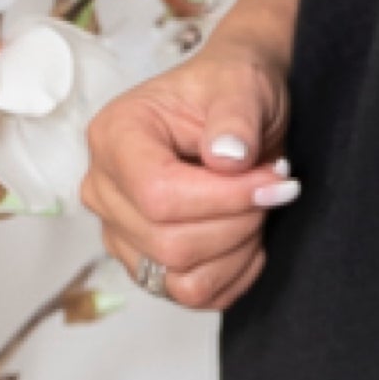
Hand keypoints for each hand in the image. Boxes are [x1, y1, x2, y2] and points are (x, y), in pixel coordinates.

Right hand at [79, 33, 295, 314]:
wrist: (236, 103)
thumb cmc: (231, 88)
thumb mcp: (244, 85)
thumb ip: (237, 117)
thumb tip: (228, 158)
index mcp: (114, 137)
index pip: (158, 195)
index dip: (225, 198)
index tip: (274, 179)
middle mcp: (104, 190)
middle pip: (170, 243)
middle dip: (239, 222)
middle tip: (273, 187)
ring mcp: (120, 231)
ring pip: (181, 278)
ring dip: (238, 250)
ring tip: (257, 207)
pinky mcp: (145, 261)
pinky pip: (192, 294)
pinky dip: (233, 273)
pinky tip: (248, 235)